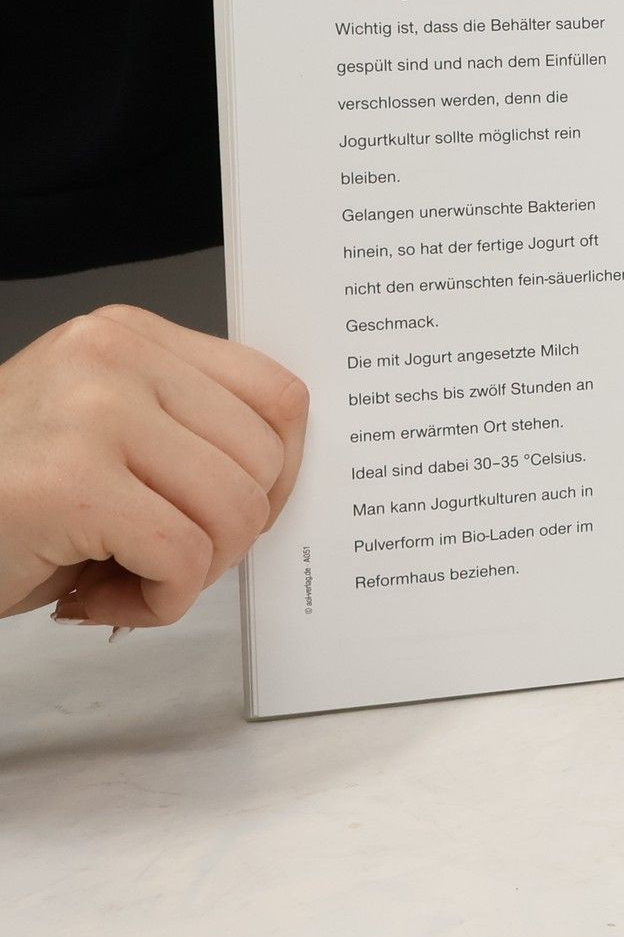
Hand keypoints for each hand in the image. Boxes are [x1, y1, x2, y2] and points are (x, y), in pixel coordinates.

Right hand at [0, 305, 306, 627]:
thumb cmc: (5, 503)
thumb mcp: (106, 438)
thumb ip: (184, 434)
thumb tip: (282, 477)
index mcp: (129, 336)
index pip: (277, 395)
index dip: (279, 473)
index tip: (240, 514)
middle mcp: (112, 356)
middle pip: (262, 460)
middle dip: (229, 534)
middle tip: (163, 559)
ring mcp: (90, 412)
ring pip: (232, 510)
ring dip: (192, 574)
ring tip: (123, 580)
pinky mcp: (68, 482)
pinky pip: (182, 555)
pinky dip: (159, 601)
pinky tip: (94, 599)